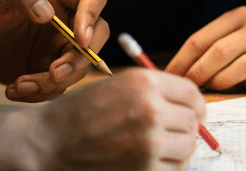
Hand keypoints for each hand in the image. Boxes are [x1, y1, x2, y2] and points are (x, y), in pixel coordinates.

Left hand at [0, 0, 108, 101]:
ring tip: (19, 85)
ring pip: (77, 69)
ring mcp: (58, 47)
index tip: (80, 39)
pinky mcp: (46, 70)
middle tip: (54, 73)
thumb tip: (48, 14)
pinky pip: (56, 87)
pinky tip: (14, 89)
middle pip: (96, 37)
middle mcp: (67, 22)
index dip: (92, 17)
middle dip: (78, 59)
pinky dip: (38, 94)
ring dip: (52, 84)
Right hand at [0, 67, 205, 170]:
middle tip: (171, 130)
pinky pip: (174, 170)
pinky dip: (168, 167)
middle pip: (192, 121)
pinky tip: (152, 160)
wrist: (50, 140)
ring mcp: (148, 144)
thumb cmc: (84, 109)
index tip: (193, 111)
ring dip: (179, 148)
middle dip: (185, 126)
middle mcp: (151, 111)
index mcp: (146, 83)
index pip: (192, 93)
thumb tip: (191, 105)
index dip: (195, 104)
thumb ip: (157, 90)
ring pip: (187, 147)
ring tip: (161, 146)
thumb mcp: (122, 84)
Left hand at [166, 6, 245, 91]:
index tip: (170, 77)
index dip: (183, 60)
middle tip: (189, 89)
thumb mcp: (244, 27)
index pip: (203, 37)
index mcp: (241, 15)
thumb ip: (218, 43)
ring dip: (222, 82)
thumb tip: (185, 70)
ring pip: (241, 67)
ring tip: (214, 89)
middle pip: (220, 52)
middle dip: (199, 73)